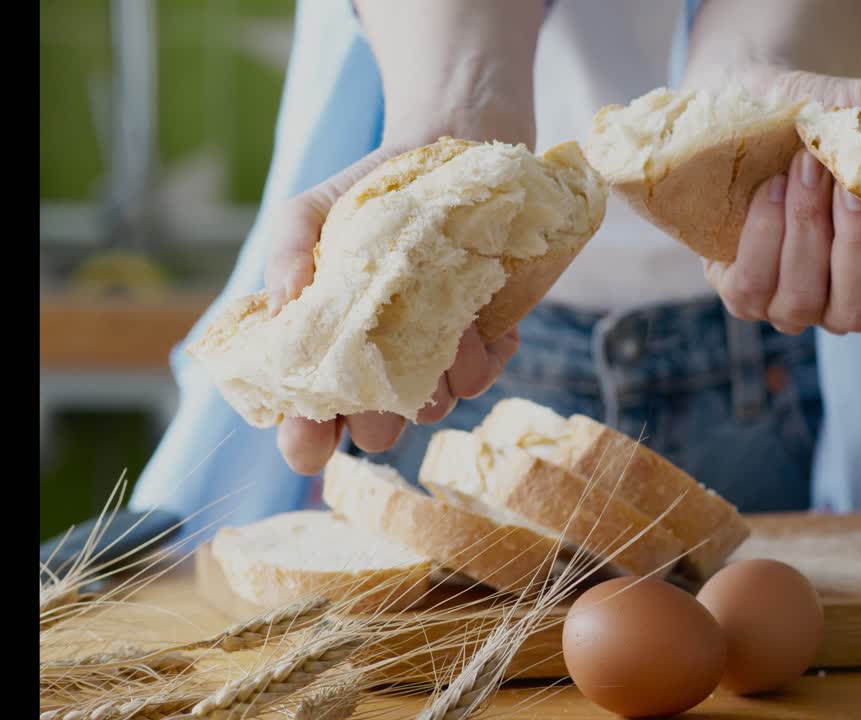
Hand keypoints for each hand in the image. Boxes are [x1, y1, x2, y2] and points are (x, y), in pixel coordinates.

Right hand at [267, 120, 530, 475]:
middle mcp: (380, 369)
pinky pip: (484, 377)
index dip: (305, 442)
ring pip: (433, 409)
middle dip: (376, 418)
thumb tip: (284, 302)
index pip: (308, 426)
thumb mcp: (310, 211)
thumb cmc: (366, 193)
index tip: (308, 439)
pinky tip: (480, 318)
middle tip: (378, 377)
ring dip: (434, 378)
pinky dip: (483, 355)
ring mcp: (433, 361)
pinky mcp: (485, 343)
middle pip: (376, 432)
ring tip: (442, 324)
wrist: (444, 157)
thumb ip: (286, 251)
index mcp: (329, 352)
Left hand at [702, 72, 860, 344]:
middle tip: (847, 185)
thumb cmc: (832, 117)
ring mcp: (792, 305)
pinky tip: (772, 188)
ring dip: (807, 228)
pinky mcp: (743, 293)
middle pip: (859, 312)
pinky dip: (764, 233)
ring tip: (806, 165)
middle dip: (854, 246)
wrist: (758, 101)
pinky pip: (753, 286)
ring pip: (803, 299)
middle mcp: (844, 302)